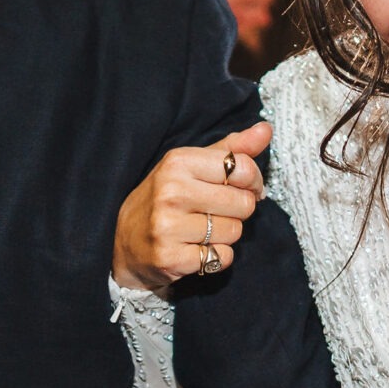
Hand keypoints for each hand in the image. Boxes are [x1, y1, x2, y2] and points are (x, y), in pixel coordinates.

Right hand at [112, 121, 269, 291]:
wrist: (122, 242)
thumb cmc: (164, 198)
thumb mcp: (191, 166)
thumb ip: (231, 149)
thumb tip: (265, 130)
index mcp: (178, 162)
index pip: (243, 168)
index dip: (253, 181)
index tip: (244, 187)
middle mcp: (171, 192)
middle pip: (243, 204)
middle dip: (238, 210)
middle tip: (217, 212)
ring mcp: (168, 226)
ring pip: (234, 232)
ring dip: (226, 234)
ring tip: (201, 230)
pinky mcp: (170, 258)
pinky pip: (222, 257)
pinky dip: (217, 256)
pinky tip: (196, 249)